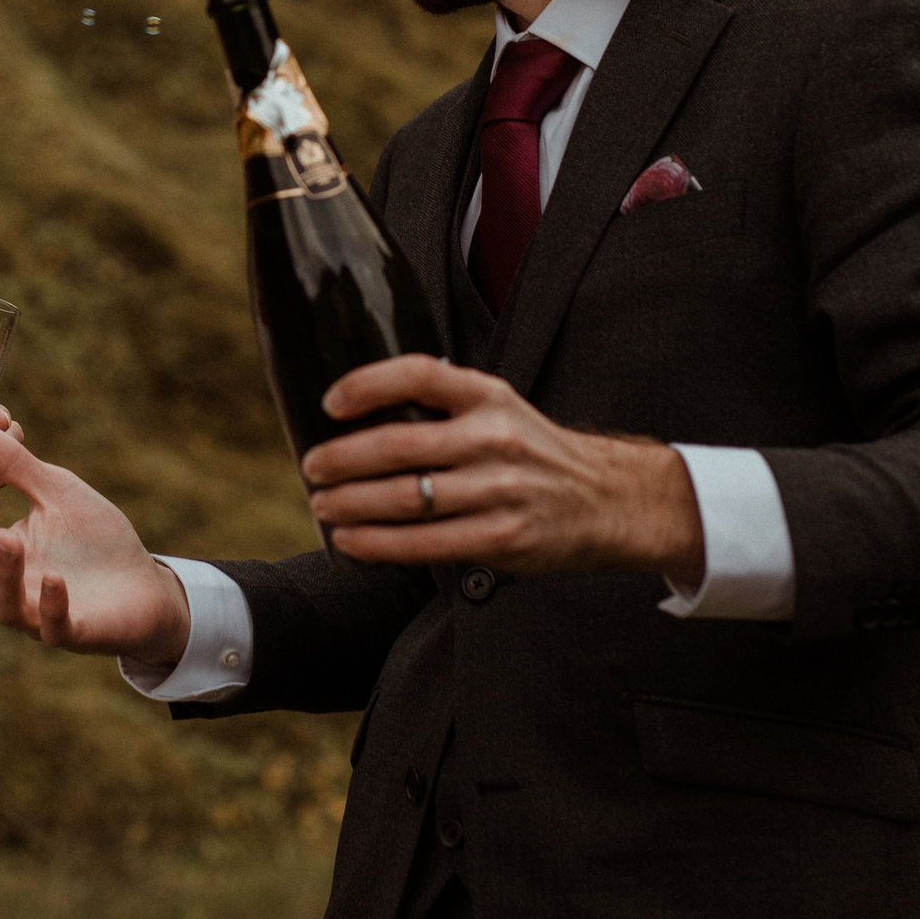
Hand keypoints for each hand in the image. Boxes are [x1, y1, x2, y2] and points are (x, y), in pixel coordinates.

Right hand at [0, 421, 191, 667]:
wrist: (145, 583)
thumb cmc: (95, 538)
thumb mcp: (55, 491)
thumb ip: (13, 466)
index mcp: (1, 554)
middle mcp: (12, 589)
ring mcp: (41, 615)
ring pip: (6, 607)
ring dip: (4, 575)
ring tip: (11, 541)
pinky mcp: (76, 632)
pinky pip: (55, 628)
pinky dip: (51, 606)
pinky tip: (53, 579)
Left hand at [304, 355, 703, 582]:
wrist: (607, 499)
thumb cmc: (532, 451)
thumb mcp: (499, 407)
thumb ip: (444, 403)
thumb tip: (359, 408)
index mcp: (489, 396)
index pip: (420, 374)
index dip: (368, 384)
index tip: (330, 402)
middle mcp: (494, 438)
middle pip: (400, 445)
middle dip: (343, 458)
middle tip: (311, 467)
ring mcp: (499, 490)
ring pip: (406, 499)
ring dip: (351, 504)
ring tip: (322, 505)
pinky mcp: (501, 538)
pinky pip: (425, 544)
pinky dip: (379, 544)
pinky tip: (351, 540)